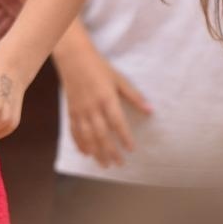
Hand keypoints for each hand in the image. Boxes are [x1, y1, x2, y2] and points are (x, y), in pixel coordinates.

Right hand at [58, 46, 150, 166]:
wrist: (74, 59)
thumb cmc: (100, 68)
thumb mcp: (120, 79)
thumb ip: (134, 97)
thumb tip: (151, 110)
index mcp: (107, 98)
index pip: (117, 123)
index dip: (124, 137)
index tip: (131, 150)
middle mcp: (92, 107)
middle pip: (101, 134)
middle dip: (110, 151)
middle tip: (118, 164)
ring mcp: (80, 111)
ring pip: (87, 136)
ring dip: (96, 152)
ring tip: (104, 164)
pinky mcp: (71, 111)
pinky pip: (75, 131)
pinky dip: (80, 143)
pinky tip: (86, 153)